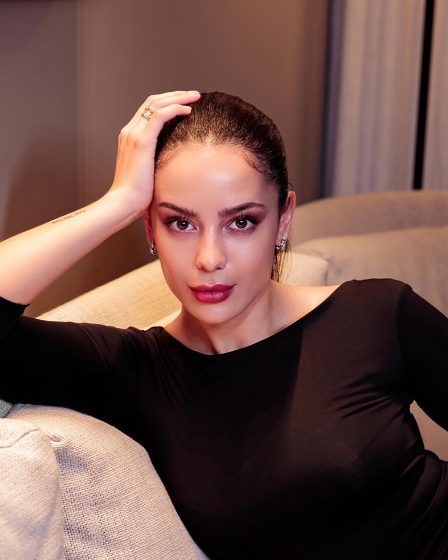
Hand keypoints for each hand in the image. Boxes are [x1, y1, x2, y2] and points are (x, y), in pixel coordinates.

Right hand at [108, 90, 200, 214]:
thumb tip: (173, 161)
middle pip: (153, 101)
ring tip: (195, 97)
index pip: (149, 110)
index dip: (168, 102)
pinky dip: (175, 109)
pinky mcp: (141, 141)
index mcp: (130, 137)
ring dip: (178, 97)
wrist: (124, 203)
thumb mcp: (148, 172)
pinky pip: (160, 116)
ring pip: (157, 104)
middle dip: (175, 95)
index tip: (186, 103)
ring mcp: (134, 134)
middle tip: (194, 95)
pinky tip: (188, 110)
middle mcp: (130, 131)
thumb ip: (156, 160)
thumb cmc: (137, 194)